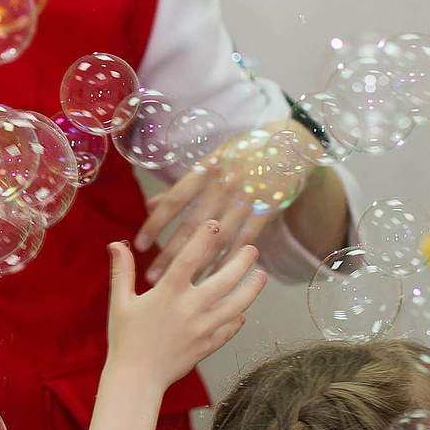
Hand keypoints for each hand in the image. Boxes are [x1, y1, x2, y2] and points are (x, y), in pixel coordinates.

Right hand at [103, 230, 261, 389]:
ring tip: (261, 276)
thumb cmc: (125, 339)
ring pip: (235, 305)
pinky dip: (238, 320)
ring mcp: (202, 329)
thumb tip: (116, 244)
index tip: (215, 224)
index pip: (189, 260)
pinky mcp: (207, 346)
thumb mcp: (120, 302)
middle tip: (252, 249)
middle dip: (241, 262)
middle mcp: (189, 309)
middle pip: (223, 280)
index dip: (202, 240)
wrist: (136, 379)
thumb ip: (122, 271)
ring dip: (251, 290)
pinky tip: (242, 312)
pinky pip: (229, 330)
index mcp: (167, 294)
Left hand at [133, 118, 320, 277]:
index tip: (140, 245)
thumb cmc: (242, 153)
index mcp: (205, 171)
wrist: (289, 146)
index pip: (174, 201)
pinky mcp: (265, 213)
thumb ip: (181, 186)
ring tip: (180, 284)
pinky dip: (228, 261)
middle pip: (191, 225)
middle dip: (169, 253)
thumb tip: (150, 205)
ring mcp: (245, 201)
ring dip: (197, 264)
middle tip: (151, 276)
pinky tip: (215, 278)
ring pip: (216, 239)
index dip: (155, 224)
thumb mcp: (210, 161)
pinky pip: (243, 243)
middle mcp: (222, 186)